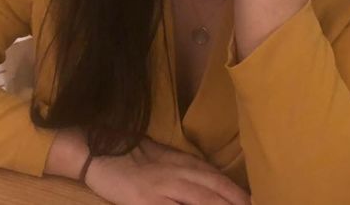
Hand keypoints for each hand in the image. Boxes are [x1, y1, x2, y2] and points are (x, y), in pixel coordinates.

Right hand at [85, 135, 250, 204]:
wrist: (97, 150)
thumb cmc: (127, 151)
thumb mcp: (159, 156)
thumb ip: (182, 166)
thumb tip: (206, 179)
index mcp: (179, 160)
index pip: (214, 176)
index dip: (235, 190)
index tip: (253, 200)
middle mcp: (175, 172)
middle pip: (213, 189)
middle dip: (236, 202)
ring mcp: (162, 188)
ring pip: (200, 200)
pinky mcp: (146, 201)